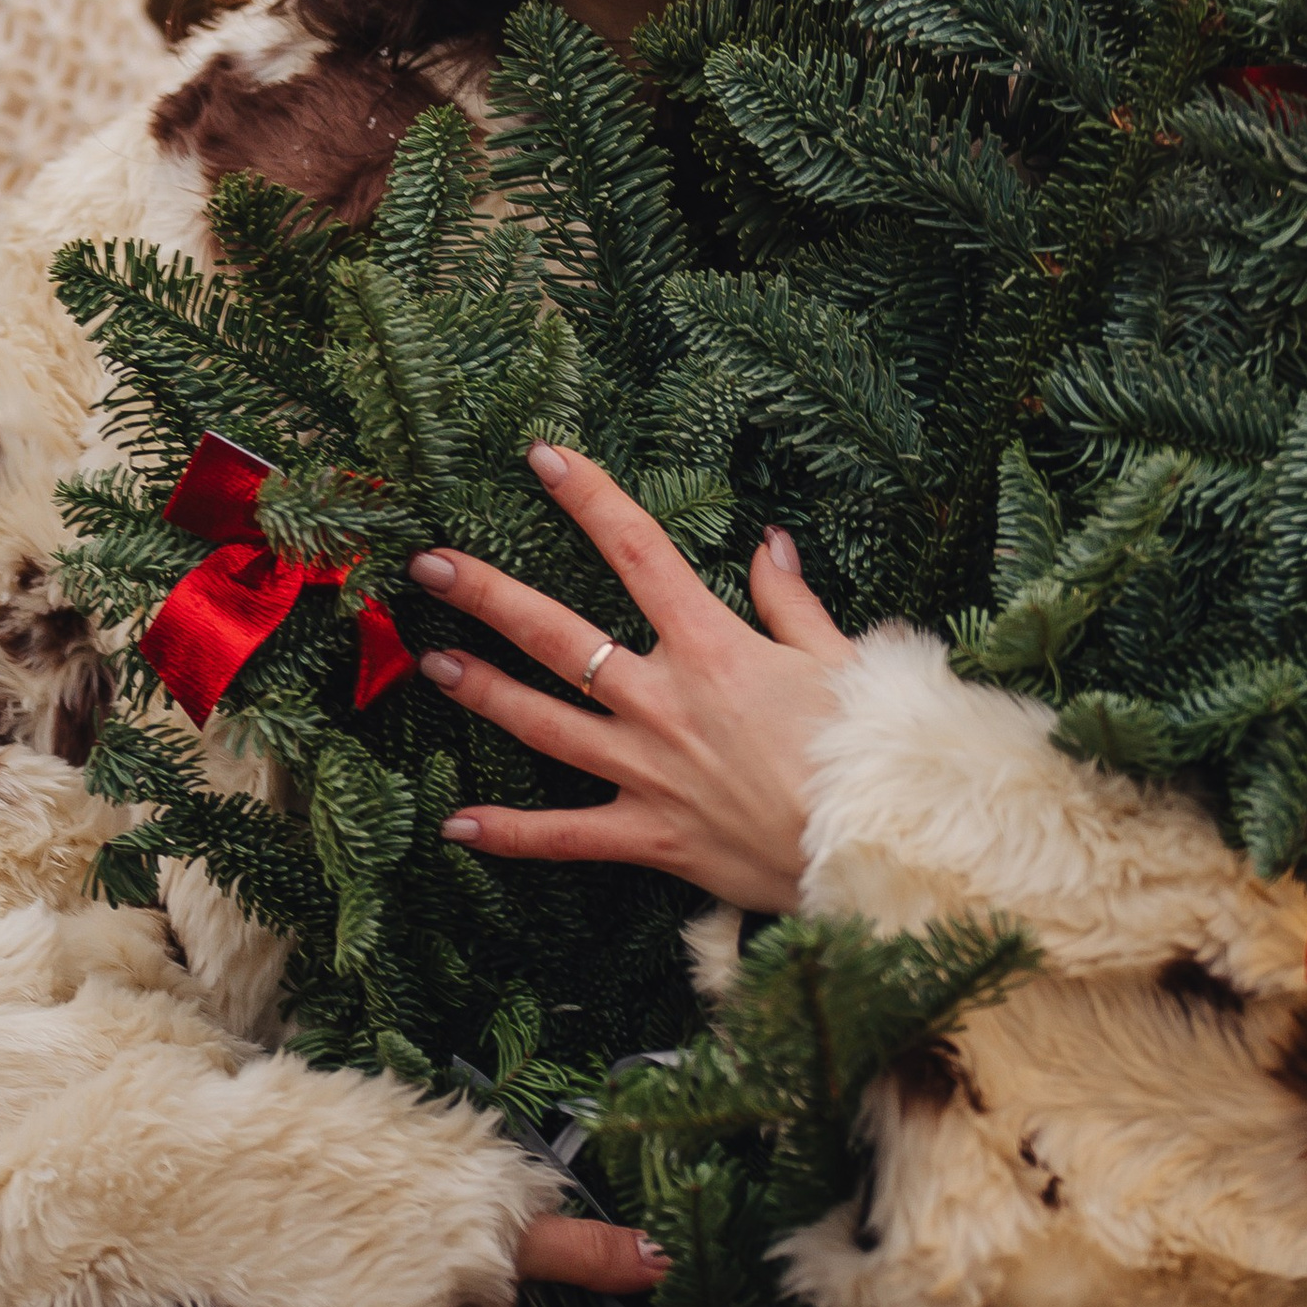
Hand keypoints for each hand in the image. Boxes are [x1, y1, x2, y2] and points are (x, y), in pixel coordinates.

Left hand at [407, 441, 853, 913]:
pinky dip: (510, 833)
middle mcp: (665, 702)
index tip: (542, 458)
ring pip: (544, 724)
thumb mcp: (839, 657)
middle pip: (557, 636)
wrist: (877, 848)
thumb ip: (790, 600)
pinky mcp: (649, 836)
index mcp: (713, 647)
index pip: (638, 551)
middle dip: (487, 595)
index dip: (588, 497)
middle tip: (429, 565)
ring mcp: (648, 770)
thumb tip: (768, 542)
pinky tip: (455, 824)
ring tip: (430, 663)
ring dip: (483, 691)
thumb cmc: (868, 751)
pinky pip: (565, 836)